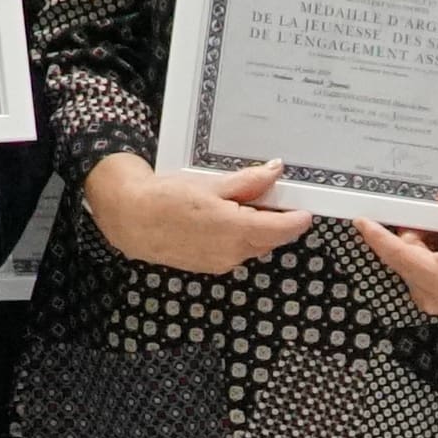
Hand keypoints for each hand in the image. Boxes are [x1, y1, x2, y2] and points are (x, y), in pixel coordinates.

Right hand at [84, 152, 303, 273]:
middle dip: (278, 223)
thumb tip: (275, 170)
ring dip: (258, 230)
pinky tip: (229, 219)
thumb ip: (248, 182)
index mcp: (236, 230)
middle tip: (277, 199)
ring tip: (249, 205)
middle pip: (269, 239)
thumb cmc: (168, 198)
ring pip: (253, 247)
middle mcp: (232, 253)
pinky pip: (235, 252)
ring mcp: (220, 263)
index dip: (296, 221)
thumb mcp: (212, 185)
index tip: (306, 211)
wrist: (131, 220)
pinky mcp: (208, 266)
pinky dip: (241, 238)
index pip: (281, 229)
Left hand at [352, 188, 437, 320]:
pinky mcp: (437, 294)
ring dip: (423, 235)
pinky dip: (430, 245)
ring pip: (413, 256)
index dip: (378, 237)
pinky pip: (422, 263)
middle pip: (405, 252)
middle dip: (411, 227)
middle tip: (417, 200)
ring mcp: (432, 297)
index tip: (359, 219)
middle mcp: (430, 294)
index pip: (400, 256)